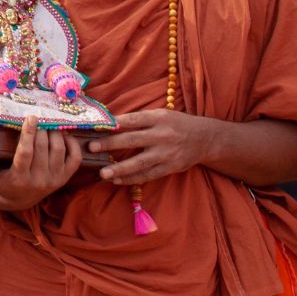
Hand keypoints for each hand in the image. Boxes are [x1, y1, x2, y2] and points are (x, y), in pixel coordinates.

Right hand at [0, 115, 82, 210]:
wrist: (19, 200)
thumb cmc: (0, 182)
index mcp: (19, 178)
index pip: (26, 154)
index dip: (29, 135)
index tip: (30, 118)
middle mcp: (39, 181)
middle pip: (44, 149)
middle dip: (42, 130)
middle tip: (39, 117)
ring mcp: (54, 180)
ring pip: (59, 151)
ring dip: (55, 134)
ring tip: (49, 123)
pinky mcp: (65, 178)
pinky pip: (74, 159)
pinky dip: (72, 144)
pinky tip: (63, 134)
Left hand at [85, 109, 217, 185]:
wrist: (205, 139)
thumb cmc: (176, 124)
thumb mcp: (161, 115)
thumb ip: (139, 119)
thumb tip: (110, 123)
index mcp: (158, 118)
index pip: (132, 119)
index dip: (113, 123)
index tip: (95, 126)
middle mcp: (162, 135)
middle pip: (132, 140)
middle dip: (110, 144)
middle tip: (91, 147)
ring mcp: (166, 153)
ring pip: (139, 162)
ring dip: (120, 169)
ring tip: (103, 173)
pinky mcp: (170, 167)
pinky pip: (148, 175)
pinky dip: (132, 179)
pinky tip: (117, 181)